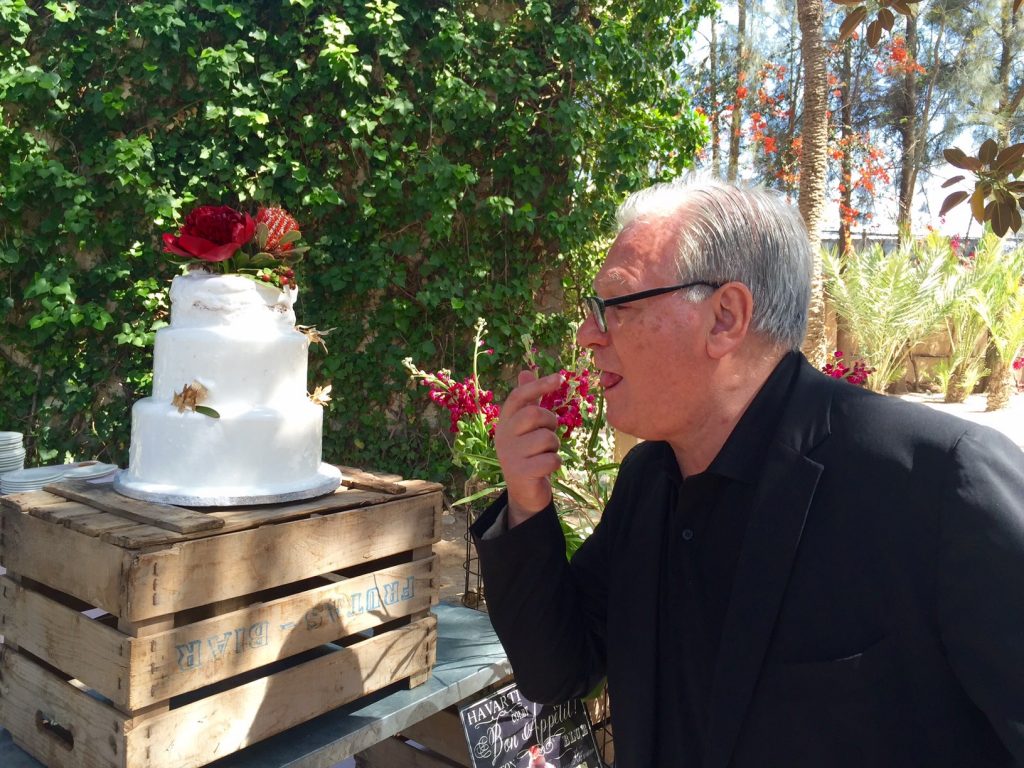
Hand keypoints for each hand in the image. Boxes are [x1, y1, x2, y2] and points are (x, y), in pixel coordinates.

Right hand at [494, 370, 563, 526]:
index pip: (518, 397)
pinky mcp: (521, 473)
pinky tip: (546, 468)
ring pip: (547, 438)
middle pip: (535, 414)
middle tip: (550, 433)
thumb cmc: (528, 453)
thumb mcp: (526, 426)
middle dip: (551, 422)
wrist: (523, 491)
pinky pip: (551, 459)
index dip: (538, 385)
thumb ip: (528, 401)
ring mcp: (510, 455)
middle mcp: (503, 436)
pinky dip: (556, 462)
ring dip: (554, 446)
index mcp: (504, 421)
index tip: (560, 378)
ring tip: (545, 454)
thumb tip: (525, 371)